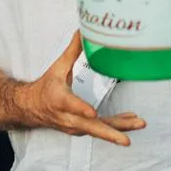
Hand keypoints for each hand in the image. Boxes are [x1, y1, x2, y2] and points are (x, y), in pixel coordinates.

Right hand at [19, 32, 145, 145]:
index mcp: (60, 100)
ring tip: (139, 123)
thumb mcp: (57, 67)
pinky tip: (132, 120)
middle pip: (90, 127)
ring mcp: (76, 126)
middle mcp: (68, 117)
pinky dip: (117, 126)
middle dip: (110, 133)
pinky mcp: (82, 129)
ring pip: (99, 130)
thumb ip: (72, 51)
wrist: (31, 108)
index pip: (71, 105)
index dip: (82, 109)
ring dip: (119, 129)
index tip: (93, 112)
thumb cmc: (45, 87)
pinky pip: (101, 129)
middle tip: (126, 140)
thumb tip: (82, 30)